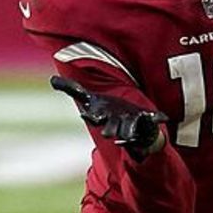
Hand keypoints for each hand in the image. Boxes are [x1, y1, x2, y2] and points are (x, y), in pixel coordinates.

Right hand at [50, 76, 168, 159]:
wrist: (131, 127)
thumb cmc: (108, 112)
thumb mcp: (90, 98)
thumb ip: (72, 90)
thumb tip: (51, 80)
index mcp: (102, 118)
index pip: (94, 118)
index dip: (91, 116)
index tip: (86, 114)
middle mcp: (116, 124)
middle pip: (111, 129)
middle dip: (110, 130)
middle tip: (108, 132)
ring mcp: (132, 125)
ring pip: (129, 131)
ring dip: (130, 131)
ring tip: (131, 129)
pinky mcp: (146, 122)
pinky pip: (152, 122)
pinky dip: (156, 119)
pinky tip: (162, 116)